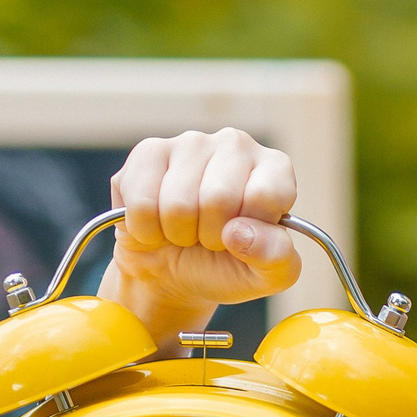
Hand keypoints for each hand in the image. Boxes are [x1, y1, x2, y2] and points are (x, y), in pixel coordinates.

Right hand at [100, 128, 302, 353]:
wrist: (174, 273)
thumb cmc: (228, 266)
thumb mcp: (268, 274)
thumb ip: (275, 256)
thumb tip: (240, 232)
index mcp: (275, 169)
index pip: (264, 196)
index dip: (249, 232)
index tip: (243, 238)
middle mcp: (236, 144)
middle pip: (218, 199)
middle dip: (209, 236)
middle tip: (209, 238)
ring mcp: (191, 142)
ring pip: (178, 203)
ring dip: (177, 233)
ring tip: (184, 230)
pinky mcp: (148, 151)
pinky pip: (141, 202)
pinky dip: (146, 229)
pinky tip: (156, 221)